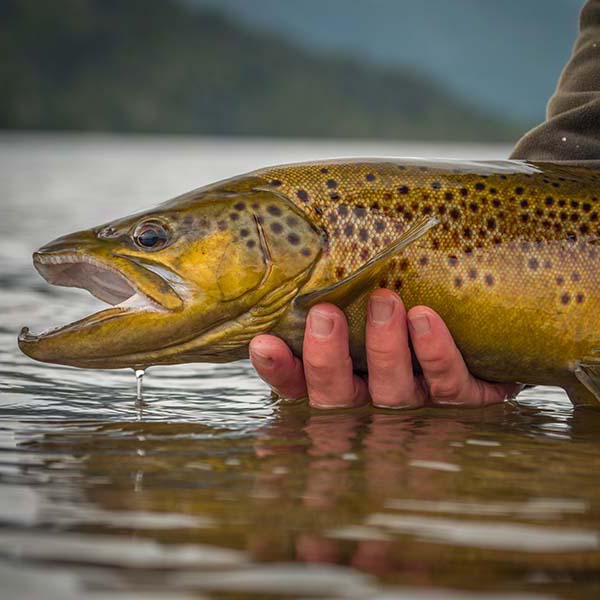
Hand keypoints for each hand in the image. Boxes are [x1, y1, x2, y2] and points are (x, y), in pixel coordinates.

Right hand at [249, 289, 519, 408]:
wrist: (487, 332)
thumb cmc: (409, 311)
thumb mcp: (366, 305)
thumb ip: (340, 292)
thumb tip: (305, 251)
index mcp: (343, 381)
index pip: (299, 384)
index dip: (280, 370)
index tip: (264, 342)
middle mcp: (373, 400)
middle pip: (339, 398)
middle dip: (328, 359)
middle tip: (325, 313)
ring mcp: (419, 404)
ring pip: (393, 393)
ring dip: (385, 350)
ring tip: (384, 301)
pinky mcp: (465, 398)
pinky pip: (449, 385)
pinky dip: (435, 353)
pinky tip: (425, 318)